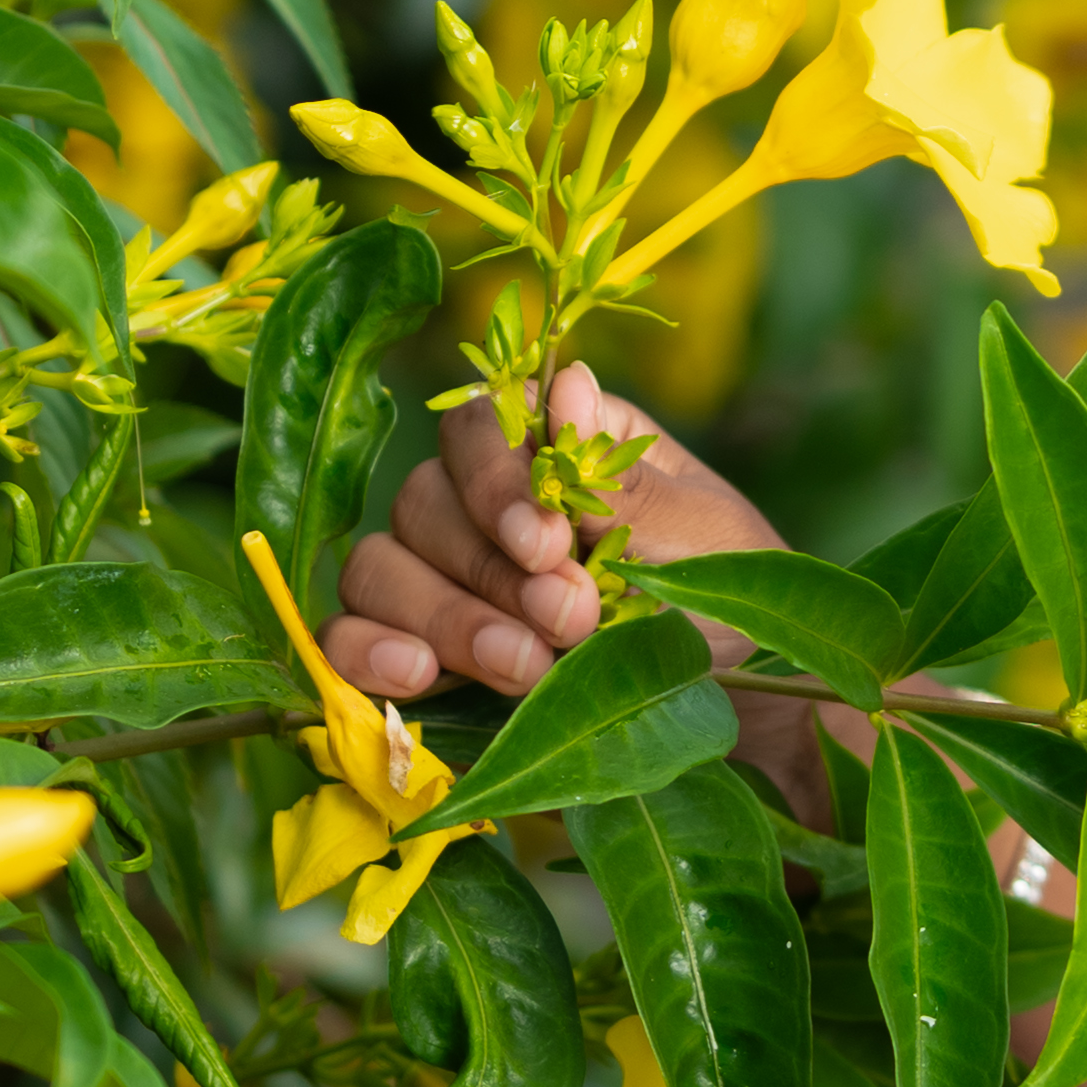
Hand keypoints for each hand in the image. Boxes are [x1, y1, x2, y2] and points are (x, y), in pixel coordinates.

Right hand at [327, 367, 826, 818]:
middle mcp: (482, 499)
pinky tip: (416, 676)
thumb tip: (570, 381)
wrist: (738, 705)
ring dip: (448, 619)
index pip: (476, 429)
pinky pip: (348, 636)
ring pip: (381, 569)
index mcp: (556, 446)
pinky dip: (368, 653)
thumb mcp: (700, 541)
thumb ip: (622, 480)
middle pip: (423, 504)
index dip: (497, 486)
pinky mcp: (417, 648)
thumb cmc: (727, 603)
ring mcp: (440, 573)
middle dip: (493, 572)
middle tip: (571, 619)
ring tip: (526, 666)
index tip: (550, 546)